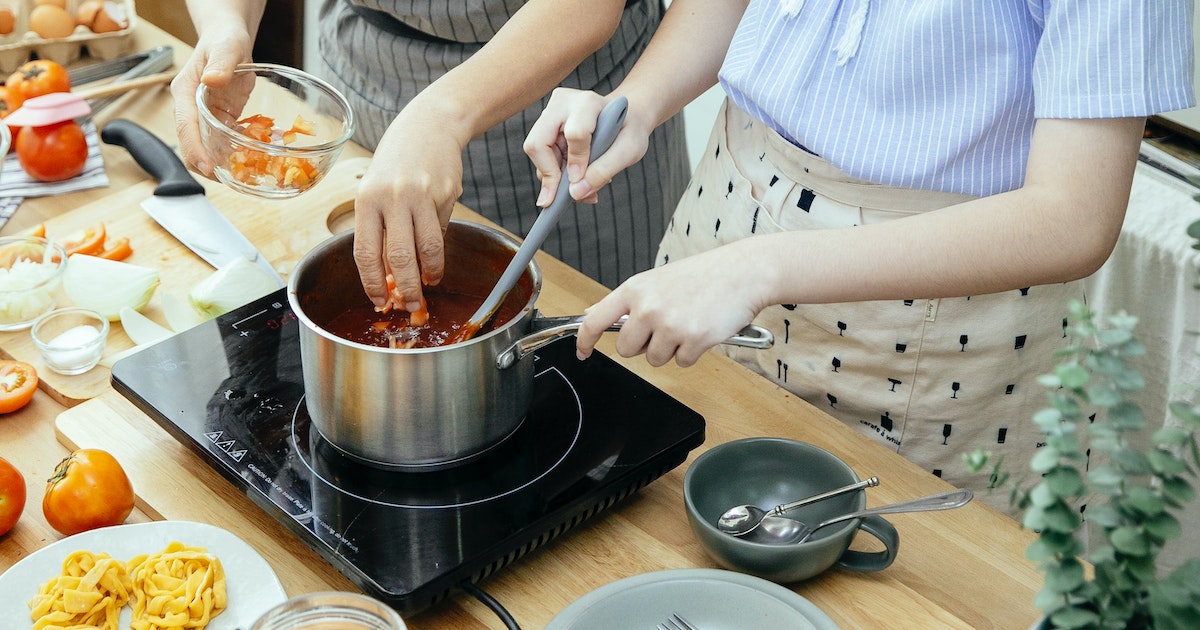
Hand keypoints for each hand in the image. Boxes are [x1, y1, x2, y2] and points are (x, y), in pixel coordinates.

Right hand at [170, 23, 254, 177]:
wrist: (229, 40)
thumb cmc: (224, 40)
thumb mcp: (225, 47)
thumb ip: (220, 63)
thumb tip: (213, 79)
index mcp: (185, 93)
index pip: (185, 127)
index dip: (195, 150)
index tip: (208, 168)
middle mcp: (191, 109)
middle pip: (191, 145)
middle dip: (206, 166)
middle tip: (231, 180)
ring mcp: (205, 118)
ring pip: (206, 149)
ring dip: (221, 165)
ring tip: (242, 179)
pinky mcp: (219, 122)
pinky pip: (223, 144)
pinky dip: (234, 155)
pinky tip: (251, 164)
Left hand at [353, 107, 466, 310]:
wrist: (429, 126)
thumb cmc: (396, 161)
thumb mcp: (376, 190)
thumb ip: (379, 228)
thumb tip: (388, 274)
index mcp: (367, 199)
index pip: (366, 252)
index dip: (373, 283)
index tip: (379, 301)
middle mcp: (393, 197)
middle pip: (399, 257)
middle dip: (406, 288)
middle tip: (411, 305)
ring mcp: (421, 195)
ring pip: (428, 248)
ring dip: (429, 273)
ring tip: (429, 282)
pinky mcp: (446, 194)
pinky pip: (442, 230)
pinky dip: (439, 249)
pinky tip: (435, 256)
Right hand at [524, 87, 652, 205]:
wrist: (626, 118)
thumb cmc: (629, 131)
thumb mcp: (628, 151)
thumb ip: (603, 170)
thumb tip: (574, 193)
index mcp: (588, 103)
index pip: (574, 134)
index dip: (576, 162)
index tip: (580, 183)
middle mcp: (562, 103)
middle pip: (538, 143)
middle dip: (550, 174)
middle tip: (562, 198)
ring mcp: (550, 113)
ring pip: (537, 153)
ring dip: (556, 176)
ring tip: (582, 185)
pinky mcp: (545, 126)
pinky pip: (541, 156)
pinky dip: (557, 173)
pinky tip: (577, 177)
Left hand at [576, 244, 769, 366]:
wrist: (744, 272)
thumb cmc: (705, 275)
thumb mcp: (657, 280)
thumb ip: (627, 301)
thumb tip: (593, 313)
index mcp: (636, 289)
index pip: (595, 320)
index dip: (584, 340)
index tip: (582, 351)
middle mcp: (648, 307)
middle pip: (625, 349)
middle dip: (642, 346)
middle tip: (665, 327)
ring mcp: (670, 325)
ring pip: (654, 359)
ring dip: (670, 349)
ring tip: (687, 323)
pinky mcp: (693, 340)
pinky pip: (682, 362)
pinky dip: (692, 352)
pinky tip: (702, 329)